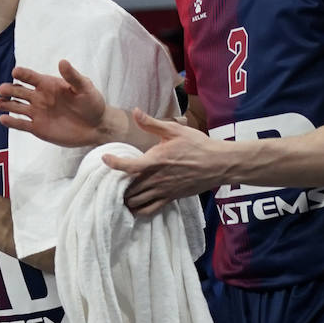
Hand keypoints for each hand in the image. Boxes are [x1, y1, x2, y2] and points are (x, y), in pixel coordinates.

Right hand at [0, 60, 113, 147]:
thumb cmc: (92, 103)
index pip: (31, 77)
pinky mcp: (37, 128)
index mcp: (48, 84)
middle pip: (19, 91)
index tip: (16, 72)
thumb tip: (62, 61)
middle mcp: (39, 97)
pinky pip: (21, 124)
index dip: (23, 74)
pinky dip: (12, 122)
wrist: (96, 126)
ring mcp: (37, 113)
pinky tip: (3, 119)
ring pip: (16, 107)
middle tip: (3, 89)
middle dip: (10, 89)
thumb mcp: (84, 87)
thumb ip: (72, 76)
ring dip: (5, 104)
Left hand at [102, 111, 228, 214]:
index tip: (105, 158)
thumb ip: (152, 123)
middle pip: (128, 188)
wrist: (218, 163)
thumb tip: (135, 111)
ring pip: (137, 201)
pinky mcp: (171, 198)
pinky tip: (134, 206)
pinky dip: (138, 210)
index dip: (113, 163)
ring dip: (126, 198)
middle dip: (117, 185)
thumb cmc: (197, 145)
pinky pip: (150, 210)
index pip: (128, 166)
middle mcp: (156, 179)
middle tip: (111, 179)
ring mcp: (163, 191)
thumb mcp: (175, 130)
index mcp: (155, 161)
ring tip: (120, 192)